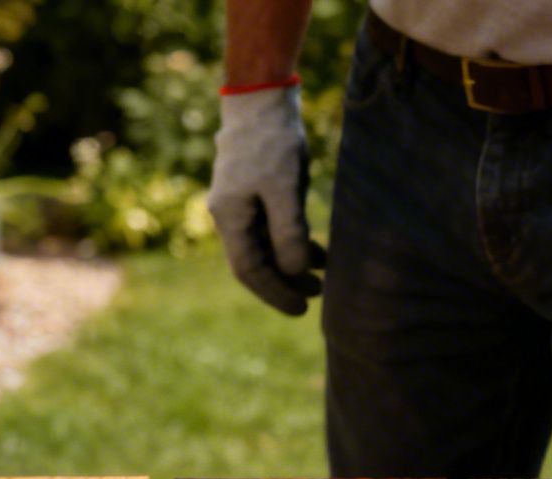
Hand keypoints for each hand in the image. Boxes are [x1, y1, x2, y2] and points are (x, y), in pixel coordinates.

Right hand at [207, 83, 324, 315]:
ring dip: (291, 264)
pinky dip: (292, 242)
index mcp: (229, 217)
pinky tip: (317, 250)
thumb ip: (288, 233)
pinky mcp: (255, 191)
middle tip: (316, 296)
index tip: (301, 308)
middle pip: (255, 262)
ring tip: (322, 277)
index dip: (275, 293)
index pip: (249, 270)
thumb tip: (293, 271)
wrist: (262, 98)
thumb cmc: (273, 142)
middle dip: (285, 282)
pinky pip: (271, 228)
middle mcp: (229, 214)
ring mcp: (240, 203)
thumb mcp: (285, 189)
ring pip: (265, 247)